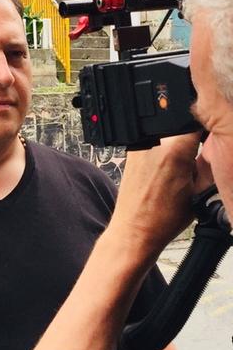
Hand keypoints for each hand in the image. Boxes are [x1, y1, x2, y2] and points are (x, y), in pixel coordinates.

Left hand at [110, 132, 201, 254]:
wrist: (134, 229)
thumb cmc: (163, 218)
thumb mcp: (201, 190)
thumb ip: (211, 162)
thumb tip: (217, 144)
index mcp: (174, 150)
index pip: (198, 120)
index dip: (209, 127)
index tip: (212, 136)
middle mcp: (153, 142)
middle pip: (181, 124)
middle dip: (192, 137)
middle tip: (193, 159)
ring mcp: (139, 144)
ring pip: (167, 131)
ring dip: (177, 142)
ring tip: (177, 166)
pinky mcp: (131, 149)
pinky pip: (154, 140)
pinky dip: (163, 149)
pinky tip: (164, 168)